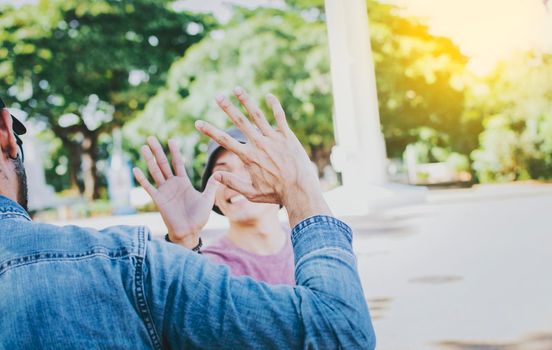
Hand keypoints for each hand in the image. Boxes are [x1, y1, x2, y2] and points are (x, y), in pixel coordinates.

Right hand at [133, 137, 219, 247]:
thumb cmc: (199, 218)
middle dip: (158, 151)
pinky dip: (142, 179)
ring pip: (155, 172)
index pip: (178, 163)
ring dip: (149, 160)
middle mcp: (172, 184)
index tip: (171, 140)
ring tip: (144, 147)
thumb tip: (220, 172)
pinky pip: (149, 187)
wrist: (190, 232)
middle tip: (151, 137)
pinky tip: (136, 169)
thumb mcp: (208, 199)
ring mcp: (164, 191)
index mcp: (183, 182)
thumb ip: (212, 185)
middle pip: (163, 164)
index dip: (175, 152)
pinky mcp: (158, 200)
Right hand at [195, 87, 331, 227]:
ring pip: (257, 115)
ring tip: (237, 89)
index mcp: (249, 157)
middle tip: (217, 96)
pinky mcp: (288, 136)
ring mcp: (274, 138)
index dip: (210, 131)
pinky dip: (274, 105)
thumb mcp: (251, 193)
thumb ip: (233, 183)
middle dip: (227, 108)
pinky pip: (280, 117)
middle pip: (240, 122)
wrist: (300, 190)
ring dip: (246, 101)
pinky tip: (269, 96)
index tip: (198, 123)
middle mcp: (259, 144)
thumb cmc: (276, 194)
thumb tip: (214, 176)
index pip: (224, 141)